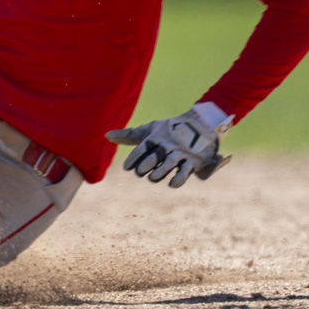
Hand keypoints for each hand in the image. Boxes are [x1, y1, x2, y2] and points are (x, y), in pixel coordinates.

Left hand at [106, 104, 232, 187]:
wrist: (201, 125)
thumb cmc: (169, 130)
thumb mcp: (150, 130)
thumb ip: (129, 135)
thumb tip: (107, 135)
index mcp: (156, 136)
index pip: (142, 147)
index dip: (133, 158)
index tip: (127, 167)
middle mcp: (168, 144)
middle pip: (155, 156)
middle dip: (145, 166)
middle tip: (140, 171)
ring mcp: (181, 153)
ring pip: (169, 164)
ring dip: (159, 173)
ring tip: (152, 177)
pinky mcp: (193, 162)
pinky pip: (185, 172)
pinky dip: (177, 179)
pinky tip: (171, 183)